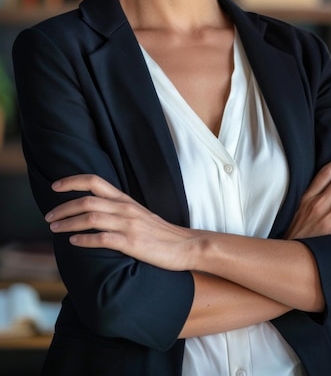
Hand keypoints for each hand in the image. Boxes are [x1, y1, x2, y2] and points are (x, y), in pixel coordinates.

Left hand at [45, 175, 196, 269]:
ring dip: (68, 222)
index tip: (55, 186)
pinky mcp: (132, 243)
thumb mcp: (138, 215)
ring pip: (90, 218)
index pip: (95, 181)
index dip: (72, 182)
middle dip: (63, 207)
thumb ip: (119, 210)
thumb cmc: (160, 233)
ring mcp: (128, 225)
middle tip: (48, 217)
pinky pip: (102, 239)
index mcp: (125, 200)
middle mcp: (125, 208)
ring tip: (54, 229)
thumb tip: (95, 213)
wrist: (186, 246)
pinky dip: (84, 239)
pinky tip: (73, 242)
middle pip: (86, 200)